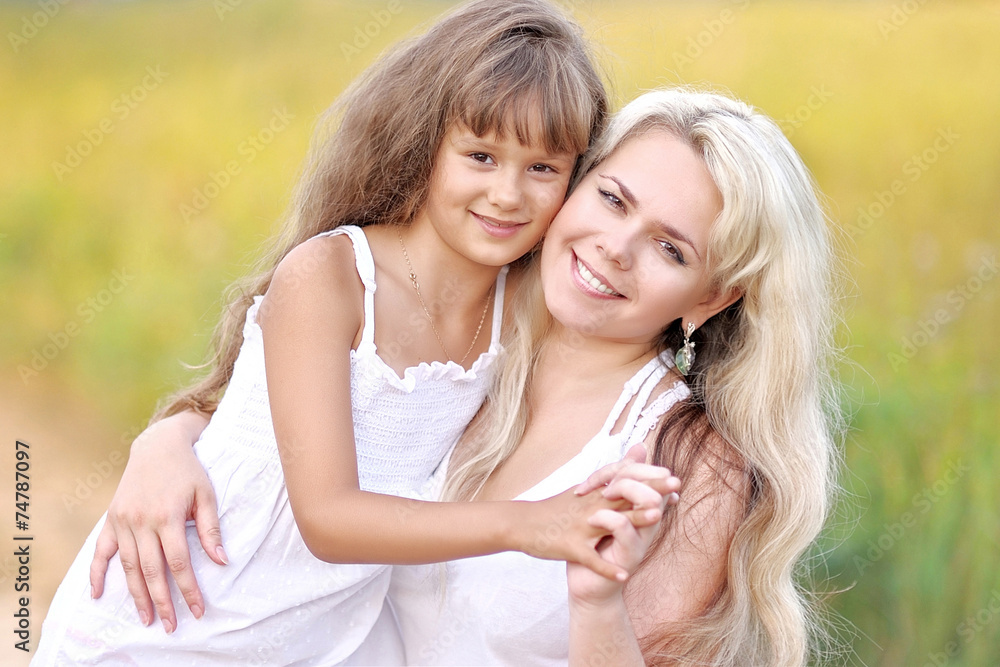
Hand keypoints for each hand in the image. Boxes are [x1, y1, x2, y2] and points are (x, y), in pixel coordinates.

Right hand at [89, 412, 224, 633]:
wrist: (158, 446)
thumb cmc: (188, 471)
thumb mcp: (206, 494)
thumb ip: (210, 529)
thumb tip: (221, 561)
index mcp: (168, 516)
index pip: (179, 562)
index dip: (188, 589)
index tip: (197, 610)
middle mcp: (141, 521)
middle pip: (152, 571)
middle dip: (162, 601)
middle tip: (170, 626)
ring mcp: (123, 521)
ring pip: (128, 566)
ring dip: (136, 595)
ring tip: (146, 618)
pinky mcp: (111, 519)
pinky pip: (101, 551)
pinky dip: (97, 573)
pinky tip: (97, 594)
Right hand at [518, 446, 678, 581]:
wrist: (521, 524)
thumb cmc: (555, 509)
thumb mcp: (583, 490)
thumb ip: (610, 477)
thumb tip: (629, 457)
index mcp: (594, 495)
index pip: (624, 480)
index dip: (649, 477)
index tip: (673, 475)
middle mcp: (590, 506)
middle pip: (624, 495)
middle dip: (650, 490)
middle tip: (676, 483)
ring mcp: (580, 526)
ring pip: (609, 521)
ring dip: (633, 520)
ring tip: (658, 517)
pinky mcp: (569, 547)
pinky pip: (590, 559)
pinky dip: (606, 567)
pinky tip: (624, 575)